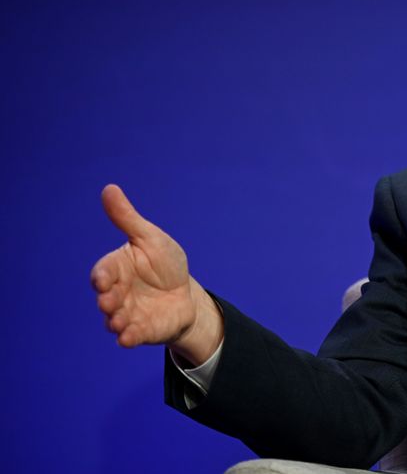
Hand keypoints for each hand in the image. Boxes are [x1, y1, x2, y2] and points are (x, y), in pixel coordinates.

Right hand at [91, 184, 222, 364]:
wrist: (185, 293)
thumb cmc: (164, 263)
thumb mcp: (150, 238)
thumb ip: (127, 219)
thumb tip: (109, 188)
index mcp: (117, 268)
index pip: (104, 272)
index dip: (101, 276)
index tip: (101, 280)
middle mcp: (117, 292)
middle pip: (107, 297)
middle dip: (107, 300)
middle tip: (110, 302)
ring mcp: (127, 313)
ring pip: (115, 319)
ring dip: (115, 321)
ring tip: (118, 322)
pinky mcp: (140, 330)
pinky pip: (130, 336)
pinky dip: (128, 337)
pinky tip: (127, 338)